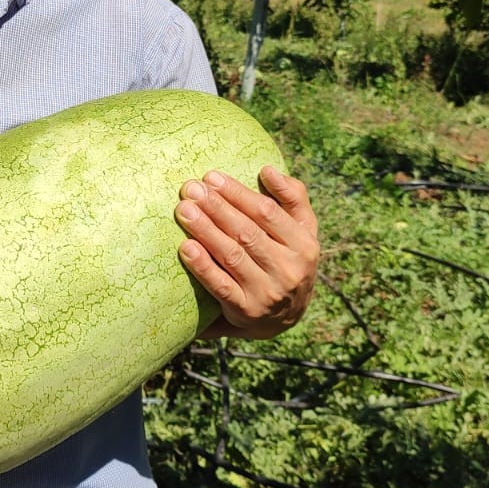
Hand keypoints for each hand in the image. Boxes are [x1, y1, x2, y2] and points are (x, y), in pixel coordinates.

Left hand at [174, 165, 318, 338]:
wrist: (285, 317)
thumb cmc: (287, 258)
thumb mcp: (302, 230)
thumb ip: (292, 198)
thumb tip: (269, 170)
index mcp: (304, 244)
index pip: (267, 212)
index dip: (238, 193)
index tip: (211, 177)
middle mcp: (289, 269)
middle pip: (247, 232)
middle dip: (216, 207)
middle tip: (190, 189)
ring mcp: (268, 292)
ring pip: (232, 256)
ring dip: (206, 230)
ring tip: (184, 210)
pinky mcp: (247, 311)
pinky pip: (221, 286)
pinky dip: (203, 266)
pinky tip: (186, 248)